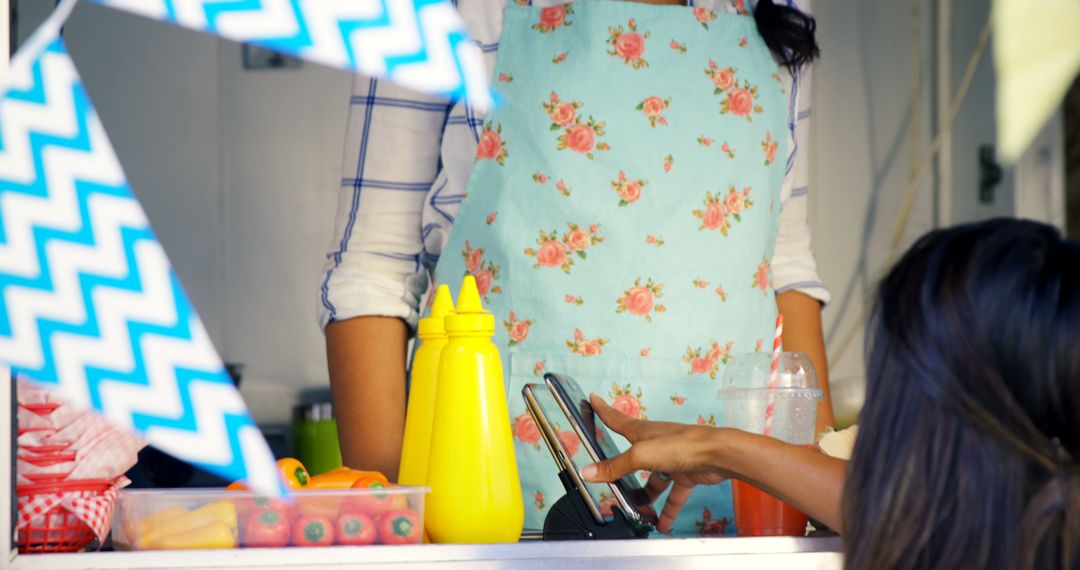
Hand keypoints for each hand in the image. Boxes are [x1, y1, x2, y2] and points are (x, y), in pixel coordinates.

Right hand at [580, 394, 733, 532]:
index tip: (593, 399)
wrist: (717, 455)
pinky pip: (673, 496)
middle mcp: (654, 444)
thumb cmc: (681, 445)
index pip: (616, 419)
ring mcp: (670, 460)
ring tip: (637, 514)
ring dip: (645, 498)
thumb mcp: (640, 456)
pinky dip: (668, 510)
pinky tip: (662, 524)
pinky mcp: (685, 474)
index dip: (603, 410)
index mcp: (641, 432)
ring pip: (652, 481)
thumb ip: (614, 466)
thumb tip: (588, 472)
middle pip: (631, 458)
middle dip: (621, 472)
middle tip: (611, 485)